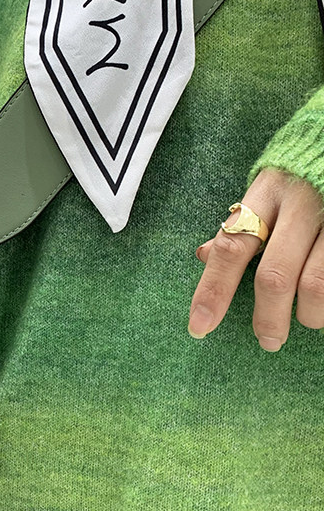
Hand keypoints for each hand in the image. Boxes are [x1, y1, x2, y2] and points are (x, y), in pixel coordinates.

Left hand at [189, 169, 323, 349]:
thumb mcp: (269, 185)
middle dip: (267, 318)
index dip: (213, 291)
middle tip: (267, 340)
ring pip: (317, 285)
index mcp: (268, 192)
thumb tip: (204, 256)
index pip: (231, 248)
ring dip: (309, 314)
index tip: (199, 327)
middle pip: (274, 276)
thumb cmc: (307, 169)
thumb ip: (241, 222)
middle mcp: (303, 203)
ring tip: (307, 319)